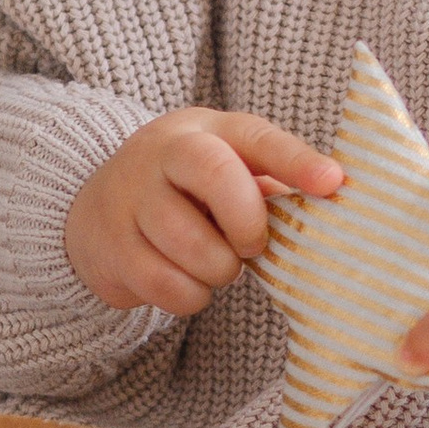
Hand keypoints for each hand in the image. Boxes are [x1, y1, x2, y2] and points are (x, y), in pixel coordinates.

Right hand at [65, 109, 343, 318]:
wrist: (93, 211)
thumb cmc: (185, 191)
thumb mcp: (224, 168)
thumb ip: (271, 181)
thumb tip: (335, 200)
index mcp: (205, 131)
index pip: (257, 137)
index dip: (296, 160)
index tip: (333, 183)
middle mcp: (162, 154)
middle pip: (215, 175)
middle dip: (247, 221)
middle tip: (252, 246)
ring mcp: (130, 198)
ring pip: (191, 243)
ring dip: (219, 270)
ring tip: (218, 264)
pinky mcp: (111, 247)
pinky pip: (166, 285)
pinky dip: (190, 296)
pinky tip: (188, 281)